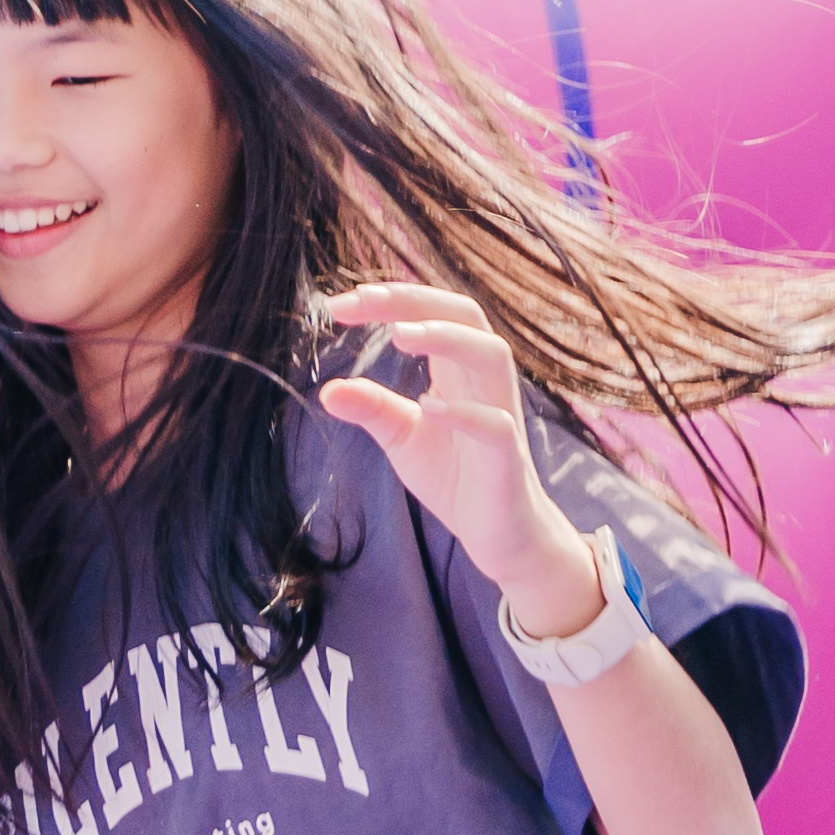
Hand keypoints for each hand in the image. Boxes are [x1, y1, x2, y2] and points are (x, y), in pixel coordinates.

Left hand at [313, 278, 599, 632]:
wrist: (499, 533)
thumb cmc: (456, 476)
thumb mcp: (401, 438)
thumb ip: (371, 409)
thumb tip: (327, 389)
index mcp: (457, 370)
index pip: (430, 316)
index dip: (389, 301)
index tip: (339, 304)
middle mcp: (483, 382)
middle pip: (466, 316)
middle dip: (416, 301)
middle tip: (363, 300)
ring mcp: (500, 416)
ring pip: (491, 356)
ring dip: (446, 339)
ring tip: (398, 337)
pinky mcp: (507, 458)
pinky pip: (497, 425)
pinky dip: (465, 412)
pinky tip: (428, 406)